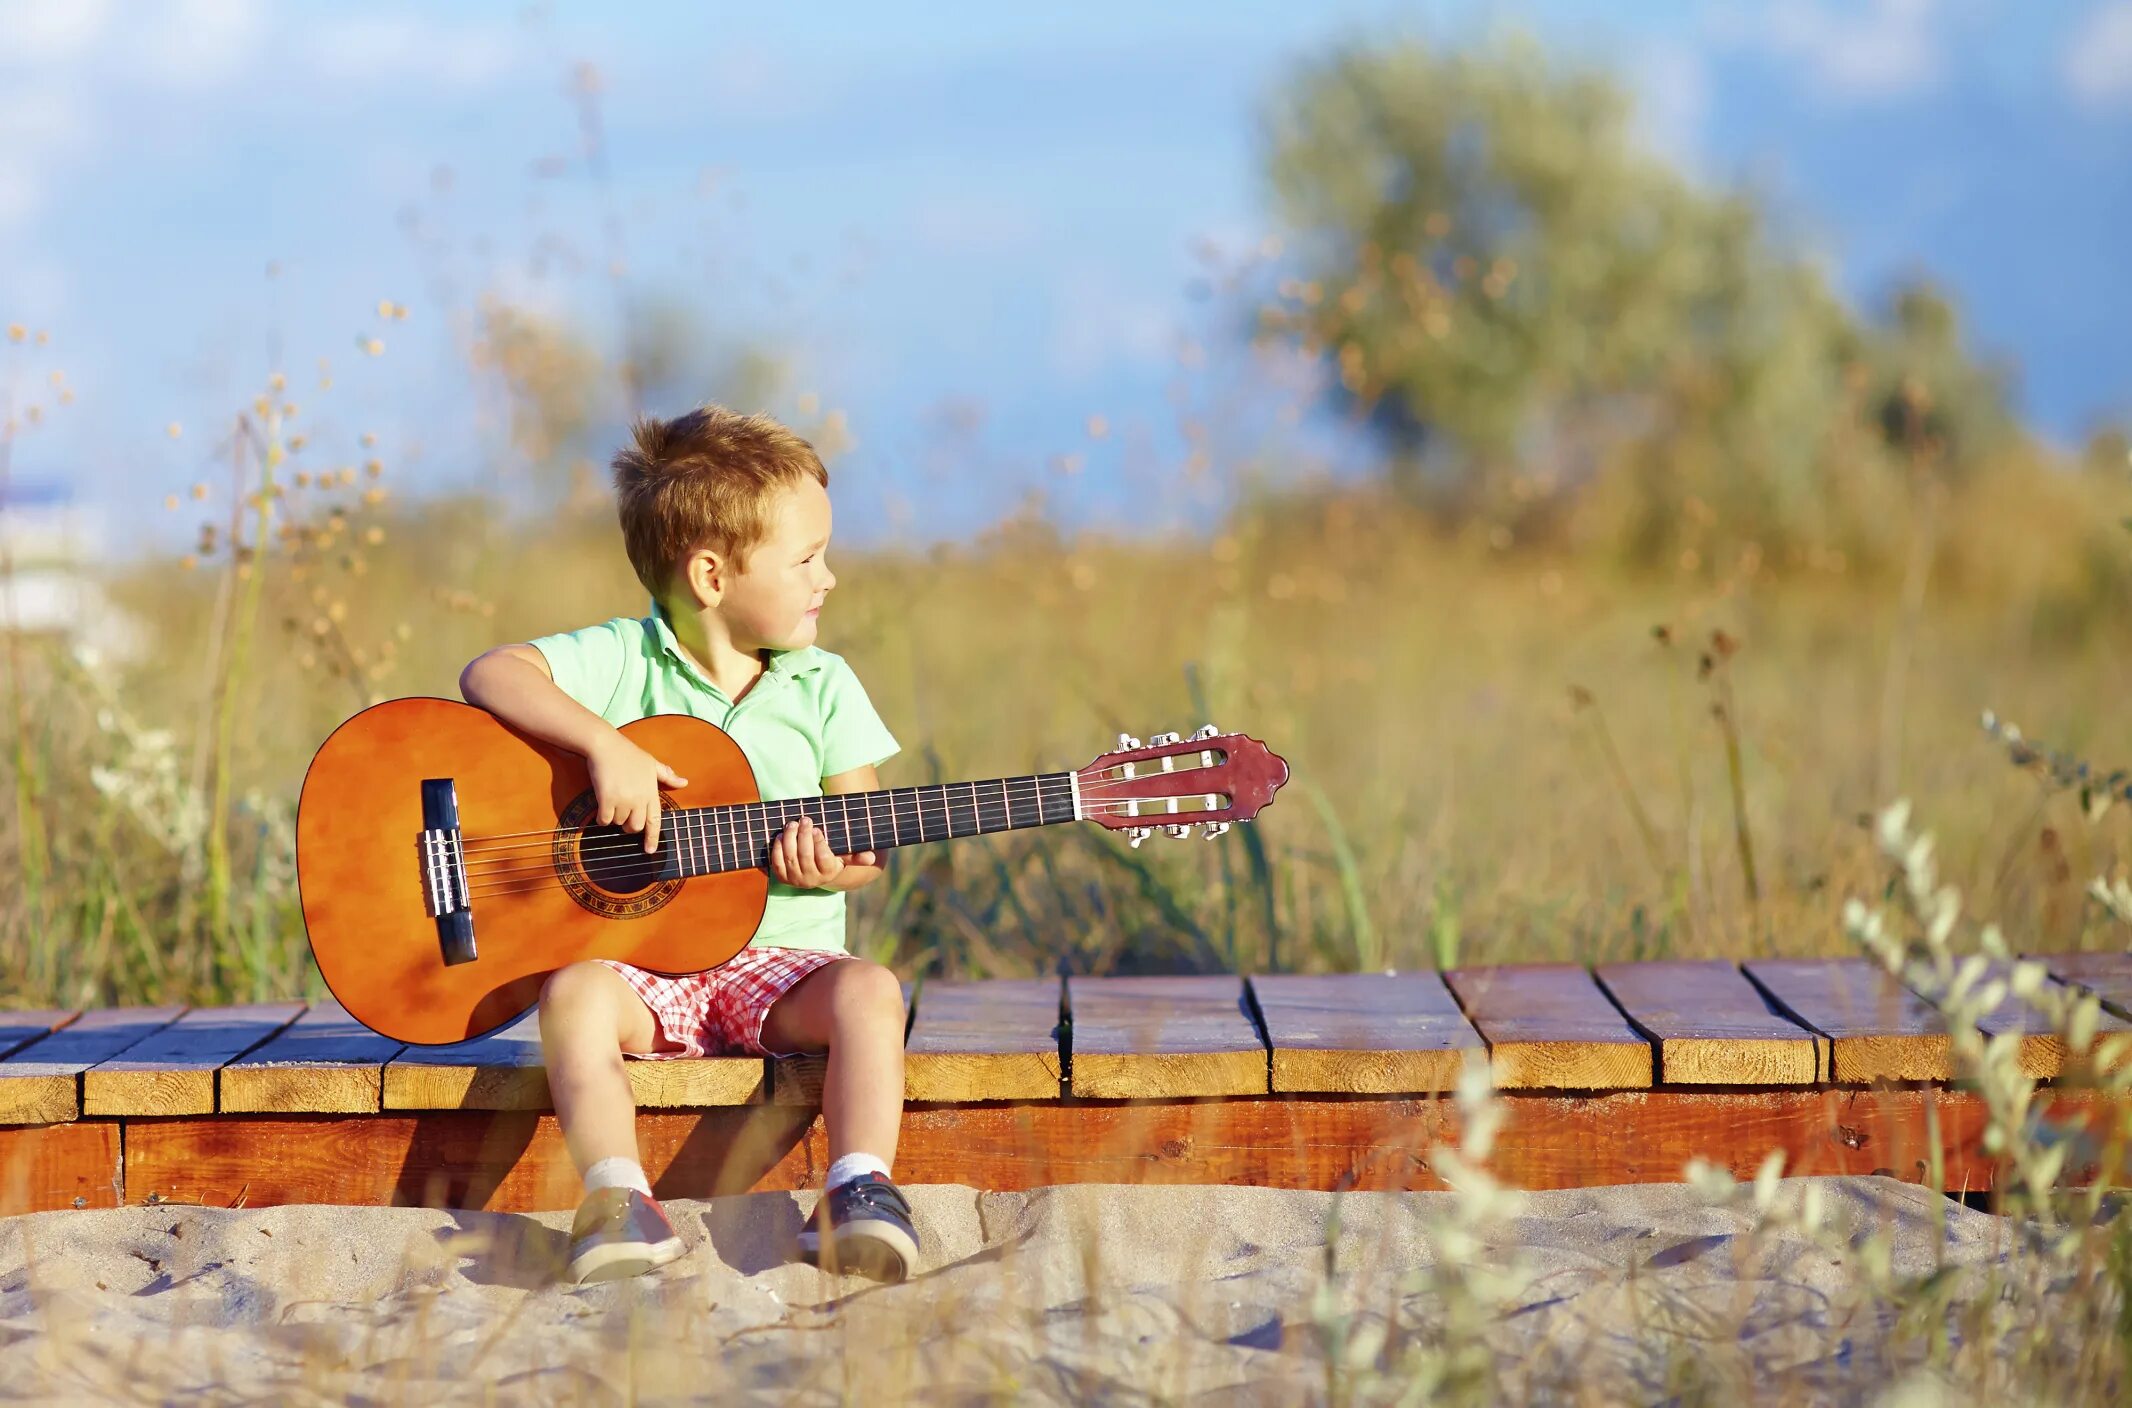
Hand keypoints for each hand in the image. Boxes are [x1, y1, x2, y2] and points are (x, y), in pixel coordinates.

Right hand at [585, 733, 687, 853]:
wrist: (605, 745)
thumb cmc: (628, 754)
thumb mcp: (651, 763)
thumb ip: (667, 776)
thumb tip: (684, 783)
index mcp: (651, 792)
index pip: (655, 820)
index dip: (653, 837)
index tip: (650, 850)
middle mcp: (639, 798)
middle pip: (636, 827)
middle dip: (629, 825)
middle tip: (624, 813)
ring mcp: (623, 799)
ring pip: (618, 823)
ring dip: (613, 817)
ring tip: (612, 798)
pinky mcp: (607, 799)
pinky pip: (604, 820)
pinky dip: (601, 817)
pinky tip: (602, 804)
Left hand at [769, 816, 877, 888]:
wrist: (816, 873)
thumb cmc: (831, 857)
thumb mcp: (844, 856)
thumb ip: (856, 855)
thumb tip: (872, 858)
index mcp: (829, 872)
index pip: (823, 857)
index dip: (818, 843)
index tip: (817, 828)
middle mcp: (812, 879)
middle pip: (805, 855)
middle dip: (803, 835)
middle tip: (804, 819)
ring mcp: (796, 879)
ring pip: (790, 857)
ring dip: (789, 839)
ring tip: (791, 824)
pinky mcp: (783, 878)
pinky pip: (777, 863)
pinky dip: (777, 849)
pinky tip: (780, 836)